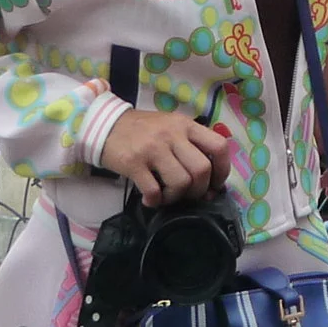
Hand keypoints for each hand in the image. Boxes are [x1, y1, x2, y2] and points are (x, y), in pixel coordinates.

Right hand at [98, 111, 231, 206]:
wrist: (105, 125)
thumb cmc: (143, 130)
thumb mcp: (171, 126)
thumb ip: (190, 145)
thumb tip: (209, 180)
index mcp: (186, 125)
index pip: (219, 146)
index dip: (222, 170)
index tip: (214, 184)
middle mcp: (173, 134)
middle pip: (202, 170)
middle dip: (199, 190)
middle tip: (187, 194)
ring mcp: (153, 148)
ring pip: (181, 182)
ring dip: (176, 197)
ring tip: (166, 196)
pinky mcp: (134, 163)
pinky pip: (154, 190)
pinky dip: (155, 201)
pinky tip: (150, 199)